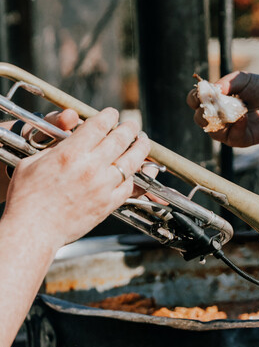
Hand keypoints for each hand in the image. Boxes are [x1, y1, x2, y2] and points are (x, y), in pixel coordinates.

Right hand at [2, 107, 149, 250]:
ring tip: (143, 141)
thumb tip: (70, 137)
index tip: (113, 114)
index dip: (110, 115)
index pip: (100, 124)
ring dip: (141, 147)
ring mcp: (103, 186)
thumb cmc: (27, 199)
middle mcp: (91, 167)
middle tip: (132, 124)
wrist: (31, 232)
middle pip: (121, 138)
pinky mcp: (108, 204)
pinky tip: (140, 169)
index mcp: (71, 153)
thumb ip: (55, 147)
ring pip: (133, 160)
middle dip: (130, 127)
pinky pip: (131, 185)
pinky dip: (139, 175)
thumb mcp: (32, 163)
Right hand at [186, 72, 258, 146]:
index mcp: (213, 100)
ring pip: (212, 130)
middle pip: (199, 118)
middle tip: (214, 102)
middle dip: (204, 110)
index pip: (194, 100)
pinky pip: (231, 136)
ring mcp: (227, 129)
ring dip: (219, 118)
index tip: (201, 91)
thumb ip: (228, 82)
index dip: (194, 97)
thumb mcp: (243, 79)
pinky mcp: (239, 139)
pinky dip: (237, 125)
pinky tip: (244, 116)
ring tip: (231, 108)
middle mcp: (216, 116)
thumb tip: (214, 89)